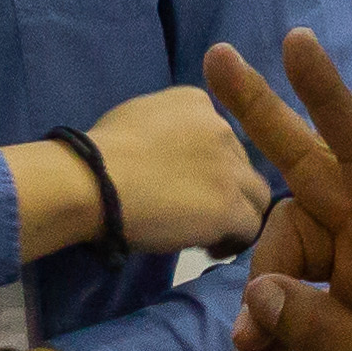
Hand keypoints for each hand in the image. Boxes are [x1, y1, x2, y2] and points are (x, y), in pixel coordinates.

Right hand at [85, 82, 274, 253]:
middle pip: (241, 165)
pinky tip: (210, 248)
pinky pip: (249, 227)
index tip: (188, 183)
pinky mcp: (229, 205)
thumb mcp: (136, 117)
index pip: (221, 136)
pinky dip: (233, 240)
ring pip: (256, 195)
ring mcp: (228, 168)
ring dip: (237, 214)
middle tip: (198, 212)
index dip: (209, 165)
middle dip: (225, 188)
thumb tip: (167, 151)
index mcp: (196, 102)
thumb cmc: (100, 153)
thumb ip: (166, 128)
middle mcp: (221, 128)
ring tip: (210, 234)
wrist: (94, 181)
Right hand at [204, 28, 351, 350]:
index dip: (328, 98)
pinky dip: (267, 339)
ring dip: (257, 302)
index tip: (296, 43)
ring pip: (288, 260)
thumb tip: (257, 293)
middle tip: (214, 61)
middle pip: (310, 178)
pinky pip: (294, 312)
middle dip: (263, 122)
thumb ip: (323, 329)